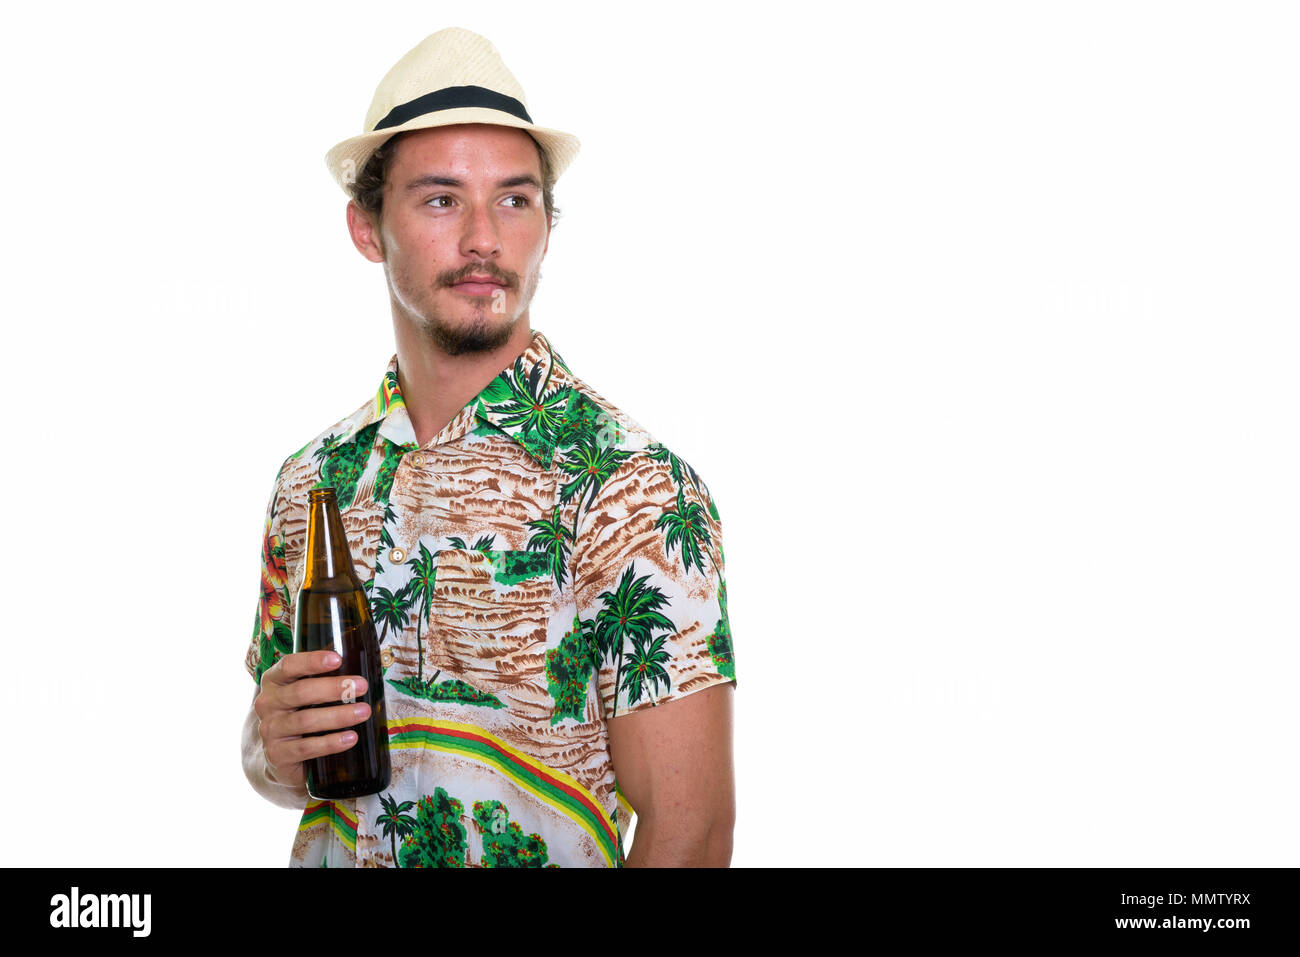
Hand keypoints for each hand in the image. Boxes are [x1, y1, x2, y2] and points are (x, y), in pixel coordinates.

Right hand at [254, 650, 369, 789]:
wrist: (281, 755)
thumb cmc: (300, 714)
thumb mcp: (304, 694)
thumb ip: (323, 681)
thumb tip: (359, 675)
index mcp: (274, 681)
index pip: (289, 665)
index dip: (312, 661)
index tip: (337, 659)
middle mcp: (267, 703)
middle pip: (300, 692)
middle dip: (334, 688)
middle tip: (362, 686)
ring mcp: (270, 730)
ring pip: (305, 720)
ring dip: (338, 715)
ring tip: (364, 712)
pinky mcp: (277, 754)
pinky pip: (306, 747)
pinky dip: (331, 742)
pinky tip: (351, 738)